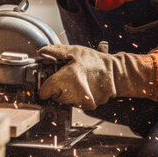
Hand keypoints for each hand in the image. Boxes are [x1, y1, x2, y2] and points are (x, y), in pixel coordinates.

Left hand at [38, 44, 156, 109]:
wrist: (116, 72)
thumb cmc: (95, 61)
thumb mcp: (75, 51)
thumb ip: (56, 51)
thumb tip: (41, 51)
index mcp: (68, 77)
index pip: (46, 91)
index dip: (44, 87)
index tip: (46, 84)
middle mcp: (75, 91)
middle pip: (55, 97)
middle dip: (57, 89)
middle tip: (65, 79)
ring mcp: (83, 100)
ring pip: (65, 102)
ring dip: (67, 94)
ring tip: (76, 82)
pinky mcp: (90, 105)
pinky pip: (77, 104)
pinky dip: (78, 98)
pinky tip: (83, 87)